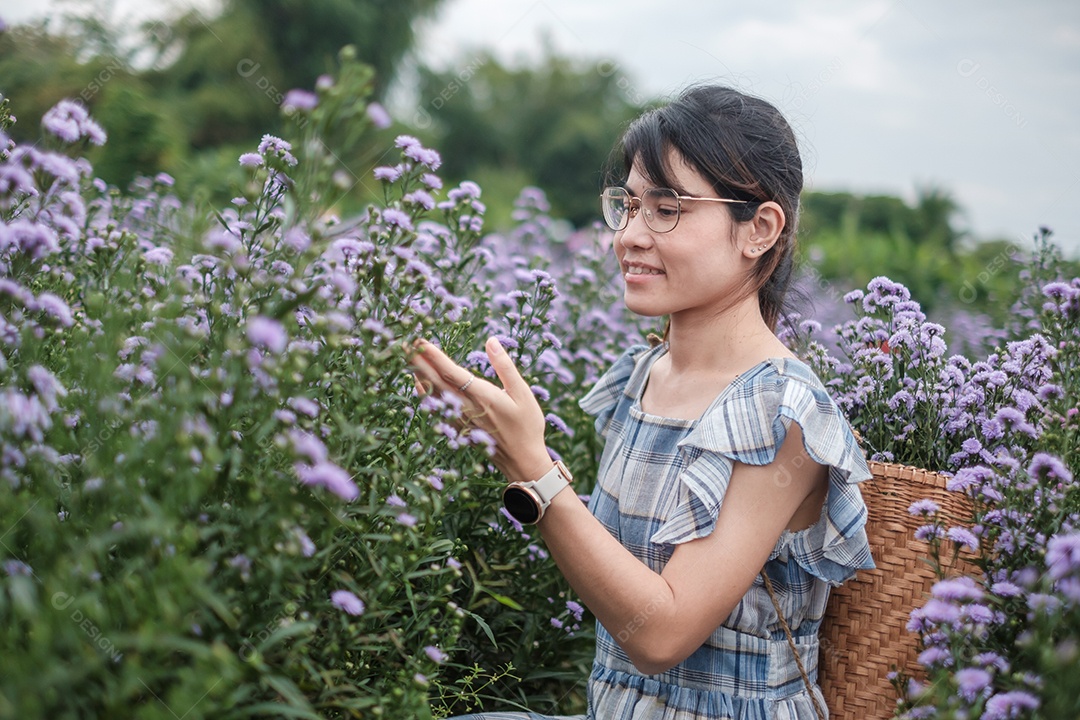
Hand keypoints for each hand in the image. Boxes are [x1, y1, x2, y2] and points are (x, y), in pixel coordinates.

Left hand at [409, 337, 552, 483]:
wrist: (523, 461)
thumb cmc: (527, 426)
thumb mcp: (522, 393)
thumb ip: (504, 366)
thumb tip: (491, 341)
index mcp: (481, 396)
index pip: (450, 372)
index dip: (433, 356)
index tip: (420, 341)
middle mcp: (465, 407)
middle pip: (435, 381)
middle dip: (418, 362)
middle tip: (403, 345)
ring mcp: (459, 419)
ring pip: (433, 395)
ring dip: (419, 376)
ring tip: (407, 360)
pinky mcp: (458, 428)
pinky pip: (436, 408)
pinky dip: (425, 394)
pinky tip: (420, 385)